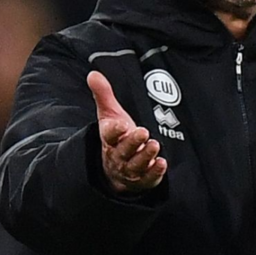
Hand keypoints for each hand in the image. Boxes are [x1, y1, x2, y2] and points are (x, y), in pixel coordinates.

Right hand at [87, 71, 166, 191]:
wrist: (115, 169)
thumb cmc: (116, 137)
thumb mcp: (109, 114)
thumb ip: (103, 94)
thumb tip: (93, 73)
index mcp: (109, 139)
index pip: (109, 134)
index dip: (114, 130)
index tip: (120, 124)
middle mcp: (118, 155)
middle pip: (124, 150)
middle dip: (133, 142)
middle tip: (143, 132)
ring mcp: (129, 169)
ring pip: (135, 165)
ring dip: (145, 156)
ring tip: (154, 145)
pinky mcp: (142, 180)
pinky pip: (147, 179)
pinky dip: (154, 173)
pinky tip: (162, 164)